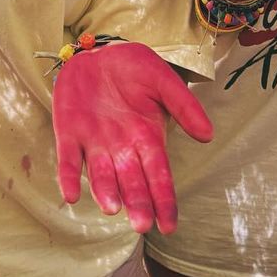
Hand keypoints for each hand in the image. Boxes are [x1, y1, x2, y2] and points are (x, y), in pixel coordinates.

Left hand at [53, 41, 212, 233]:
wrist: (98, 52)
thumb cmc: (134, 68)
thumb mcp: (163, 80)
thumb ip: (184, 106)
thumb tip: (208, 135)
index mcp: (147, 138)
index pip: (158, 175)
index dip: (163, 200)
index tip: (169, 225)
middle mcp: (121, 148)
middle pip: (131, 181)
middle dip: (137, 203)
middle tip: (142, 224)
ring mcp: (94, 144)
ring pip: (101, 175)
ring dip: (105, 192)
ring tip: (112, 208)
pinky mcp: (68, 135)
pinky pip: (69, 160)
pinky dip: (69, 178)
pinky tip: (70, 195)